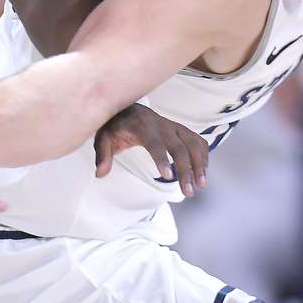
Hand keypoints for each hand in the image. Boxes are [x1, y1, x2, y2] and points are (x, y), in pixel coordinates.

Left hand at [93, 105, 208, 197]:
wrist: (128, 109)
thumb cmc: (115, 127)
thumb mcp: (103, 138)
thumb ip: (102, 155)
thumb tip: (99, 174)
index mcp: (142, 127)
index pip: (155, 143)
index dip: (162, 159)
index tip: (168, 176)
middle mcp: (162, 125)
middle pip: (179, 147)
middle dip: (186, 170)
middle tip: (188, 193)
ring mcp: (174, 127)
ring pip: (193, 143)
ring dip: (200, 164)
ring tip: (201, 186)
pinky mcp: (182, 130)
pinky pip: (198, 142)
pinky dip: (203, 156)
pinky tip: (202, 173)